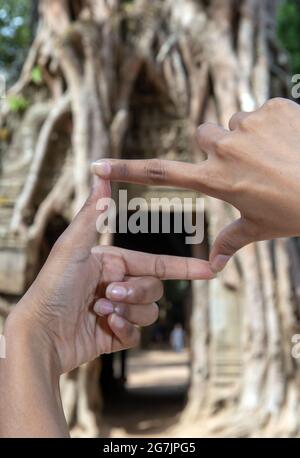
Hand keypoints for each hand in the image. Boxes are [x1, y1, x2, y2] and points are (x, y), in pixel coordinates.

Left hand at [9, 176, 213, 373]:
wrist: (40, 333)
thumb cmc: (52, 287)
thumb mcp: (73, 246)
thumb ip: (92, 213)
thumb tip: (100, 174)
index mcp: (112, 263)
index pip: (155, 263)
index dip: (182, 267)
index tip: (208, 271)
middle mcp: (117, 285)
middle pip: (153, 288)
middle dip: (136, 292)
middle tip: (109, 294)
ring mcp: (117, 311)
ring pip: (148, 312)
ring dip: (128, 312)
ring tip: (102, 311)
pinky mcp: (114, 335)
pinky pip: (137, 334)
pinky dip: (124, 331)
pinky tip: (104, 328)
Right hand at [91, 98, 299, 271]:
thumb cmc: (296, 212)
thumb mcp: (260, 229)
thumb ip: (231, 241)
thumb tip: (214, 267)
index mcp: (216, 180)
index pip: (160, 174)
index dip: (126, 170)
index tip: (98, 166)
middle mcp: (224, 149)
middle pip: (202, 133)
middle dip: (217, 143)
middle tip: (244, 160)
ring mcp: (248, 126)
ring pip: (235, 121)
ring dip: (248, 133)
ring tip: (275, 154)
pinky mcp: (273, 107)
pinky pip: (263, 109)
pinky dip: (274, 122)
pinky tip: (291, 140)